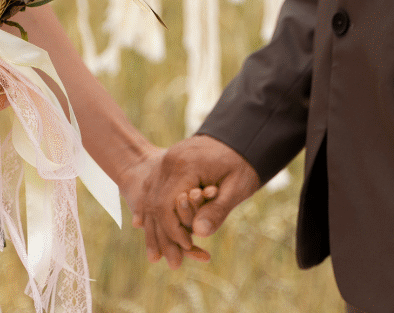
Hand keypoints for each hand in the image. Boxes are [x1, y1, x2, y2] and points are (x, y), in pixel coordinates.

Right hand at [141, 135, 260, 267]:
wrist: (239, 136)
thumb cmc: (241, 163)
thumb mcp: (236, 187)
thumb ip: (217, 209)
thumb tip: (199, 234)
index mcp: (183, 166)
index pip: (167, 205)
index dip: (174, 231)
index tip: (187, 247)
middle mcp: (168, 163)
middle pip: (155, 204)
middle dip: (162, 234)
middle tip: (173, 258)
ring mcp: (164, 162)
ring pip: (151, 200)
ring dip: (155, 227)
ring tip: (161, 252)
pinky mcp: (165, 165)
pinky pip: (154, 192)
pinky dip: (155, 214)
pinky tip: (154, 230)